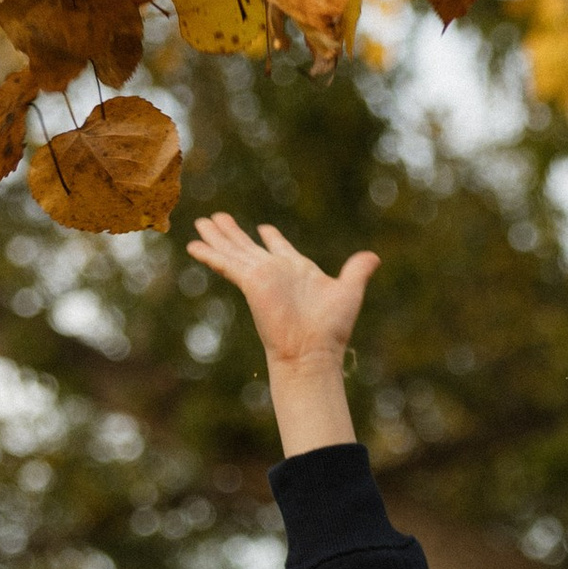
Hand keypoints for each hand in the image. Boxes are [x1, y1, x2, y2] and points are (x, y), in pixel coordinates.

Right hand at [189, 213, 378, 361]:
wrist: (312, 350)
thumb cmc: (331, 328)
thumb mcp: (348, 290)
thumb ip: (357, 271)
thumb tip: (373, 257)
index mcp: (296, 270)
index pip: (278, 247)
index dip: (270, 237)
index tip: (263, 229)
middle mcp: (275, 271)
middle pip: (248, 246)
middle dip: (232, 232)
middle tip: (216, 217)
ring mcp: (260, 276)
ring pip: (233, 250)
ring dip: (216, 237)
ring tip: (200, 222)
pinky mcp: (250, 282)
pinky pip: (226, 263)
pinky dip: (210, 253)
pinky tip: (193, 245)